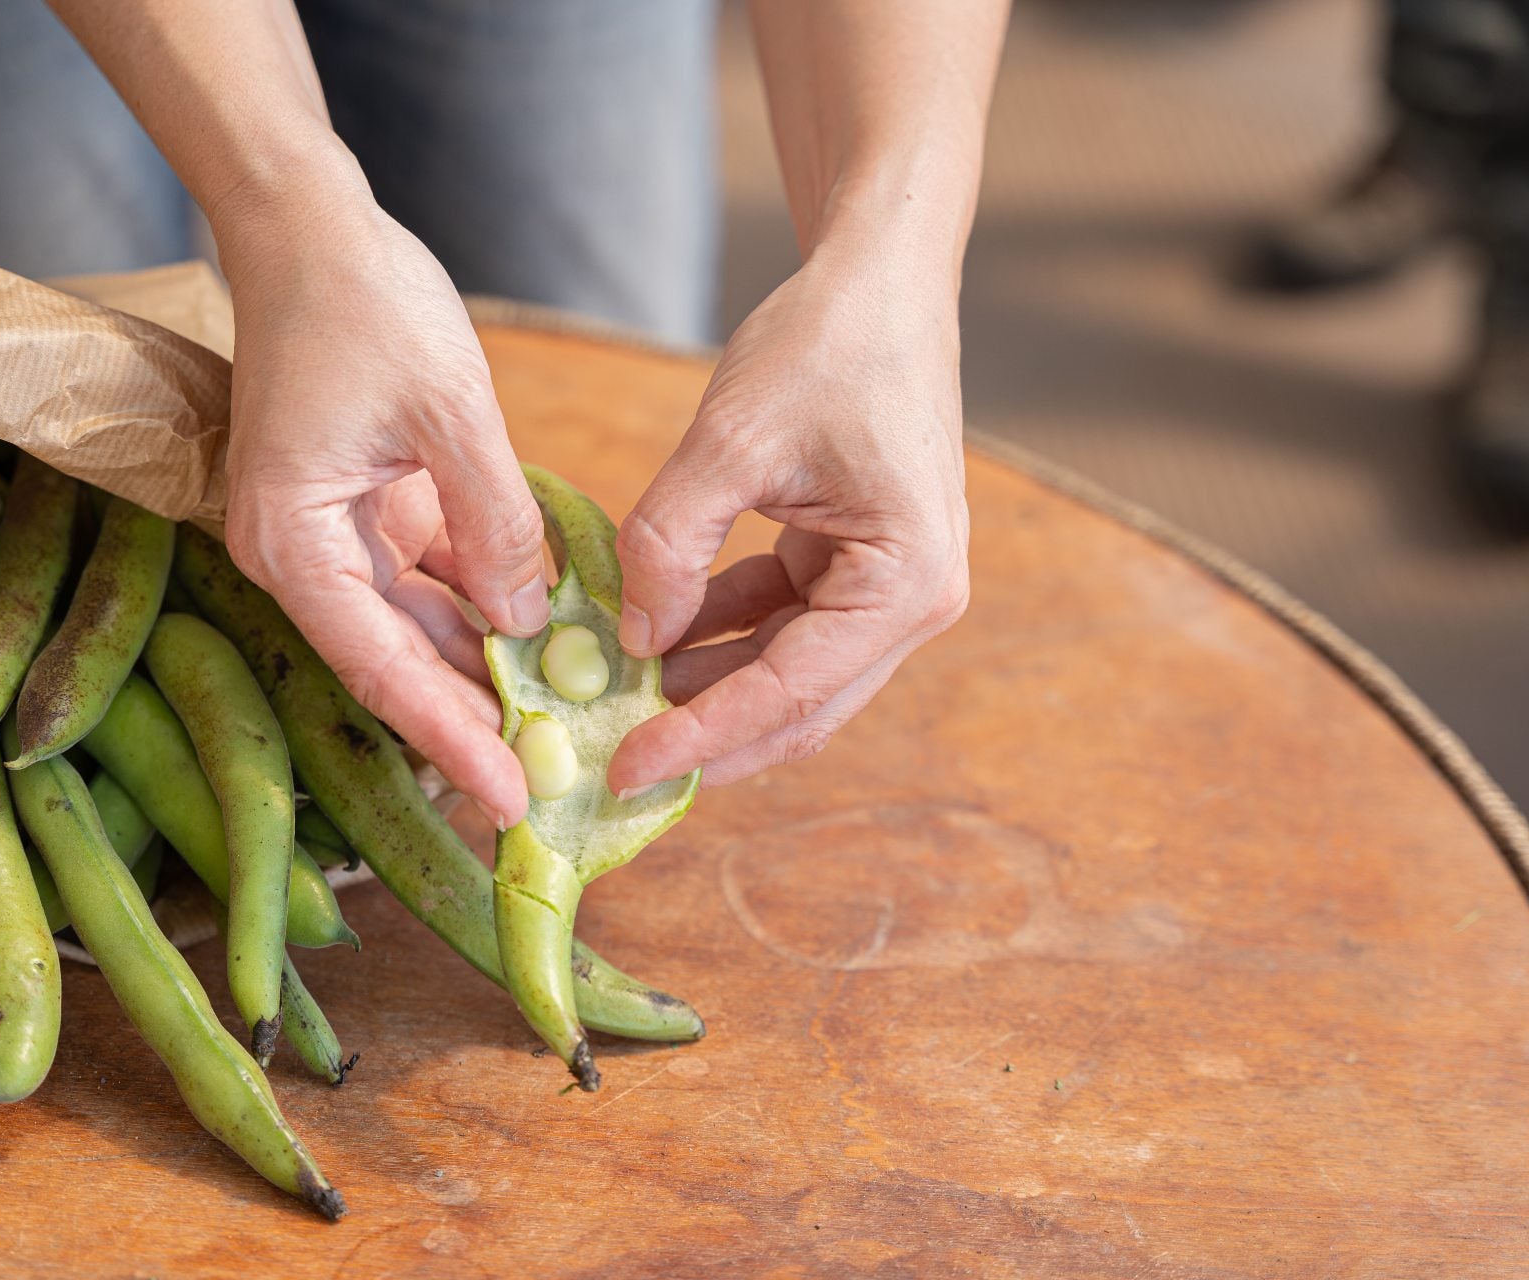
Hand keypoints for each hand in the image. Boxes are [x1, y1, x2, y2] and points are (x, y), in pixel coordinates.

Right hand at [213, 171, 546, 829]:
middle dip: (467, 725)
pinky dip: (477, 615)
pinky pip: (423, 585)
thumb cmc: (363, 303)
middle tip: (543, 789)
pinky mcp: (360, 514)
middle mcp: (299, 555)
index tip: (507, 798)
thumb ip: (492, 521)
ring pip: (411, 633)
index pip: (381, 669)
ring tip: (553, 733)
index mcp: (295, 541)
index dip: (449, 738)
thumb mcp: (449, 411)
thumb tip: (526, 620)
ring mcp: (327, 537)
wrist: (307, 228)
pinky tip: (538, 649)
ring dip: (477, 677)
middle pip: (392, 666)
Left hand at [607, 239, 969, 794]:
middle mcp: (915, 603)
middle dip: (706, 738)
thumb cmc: (824, 345)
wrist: (882, 279)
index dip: (700, 738)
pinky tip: (651, 637)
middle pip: (799, 707)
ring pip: (787, 675)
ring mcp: (890, 588)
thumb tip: (631, 639)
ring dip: (707, 690)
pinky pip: (782, 625)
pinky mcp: (858, 566)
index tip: (622, 770)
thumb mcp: (730, 441)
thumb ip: (671, 544)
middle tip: (614, 764)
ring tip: (618, 701)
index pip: (789, 692)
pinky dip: (719, 636)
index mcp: (906, 582)